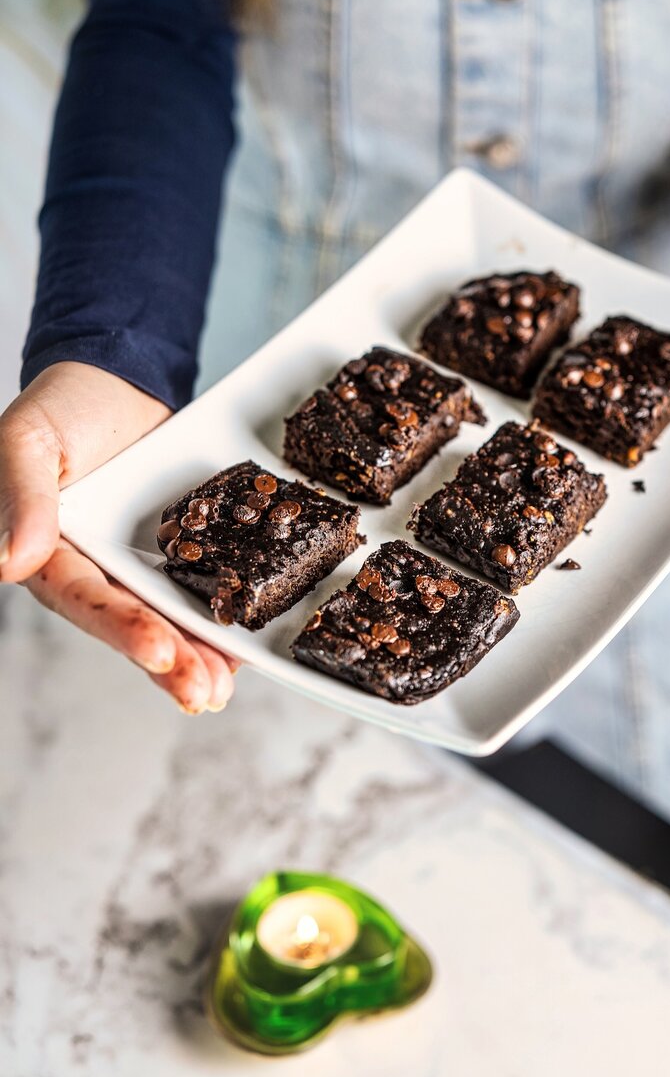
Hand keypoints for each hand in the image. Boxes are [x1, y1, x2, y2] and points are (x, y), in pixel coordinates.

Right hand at [0, 362, 237, 711]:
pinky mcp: (178, 559)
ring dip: (193, 660)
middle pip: (130, 624)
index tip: (156, 649)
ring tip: (219, 692)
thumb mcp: (31, 438)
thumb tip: (10, 562)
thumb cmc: (66, 407)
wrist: (118, 383)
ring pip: (167, 621)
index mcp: (49, 553)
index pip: (83, 597)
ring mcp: (137, 569)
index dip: (120, 625)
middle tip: (201, 693)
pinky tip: (240, 659)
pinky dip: (219, 629)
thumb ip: (21, 495)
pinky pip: (198, 596)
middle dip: (167, 662)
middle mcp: (95, 572)